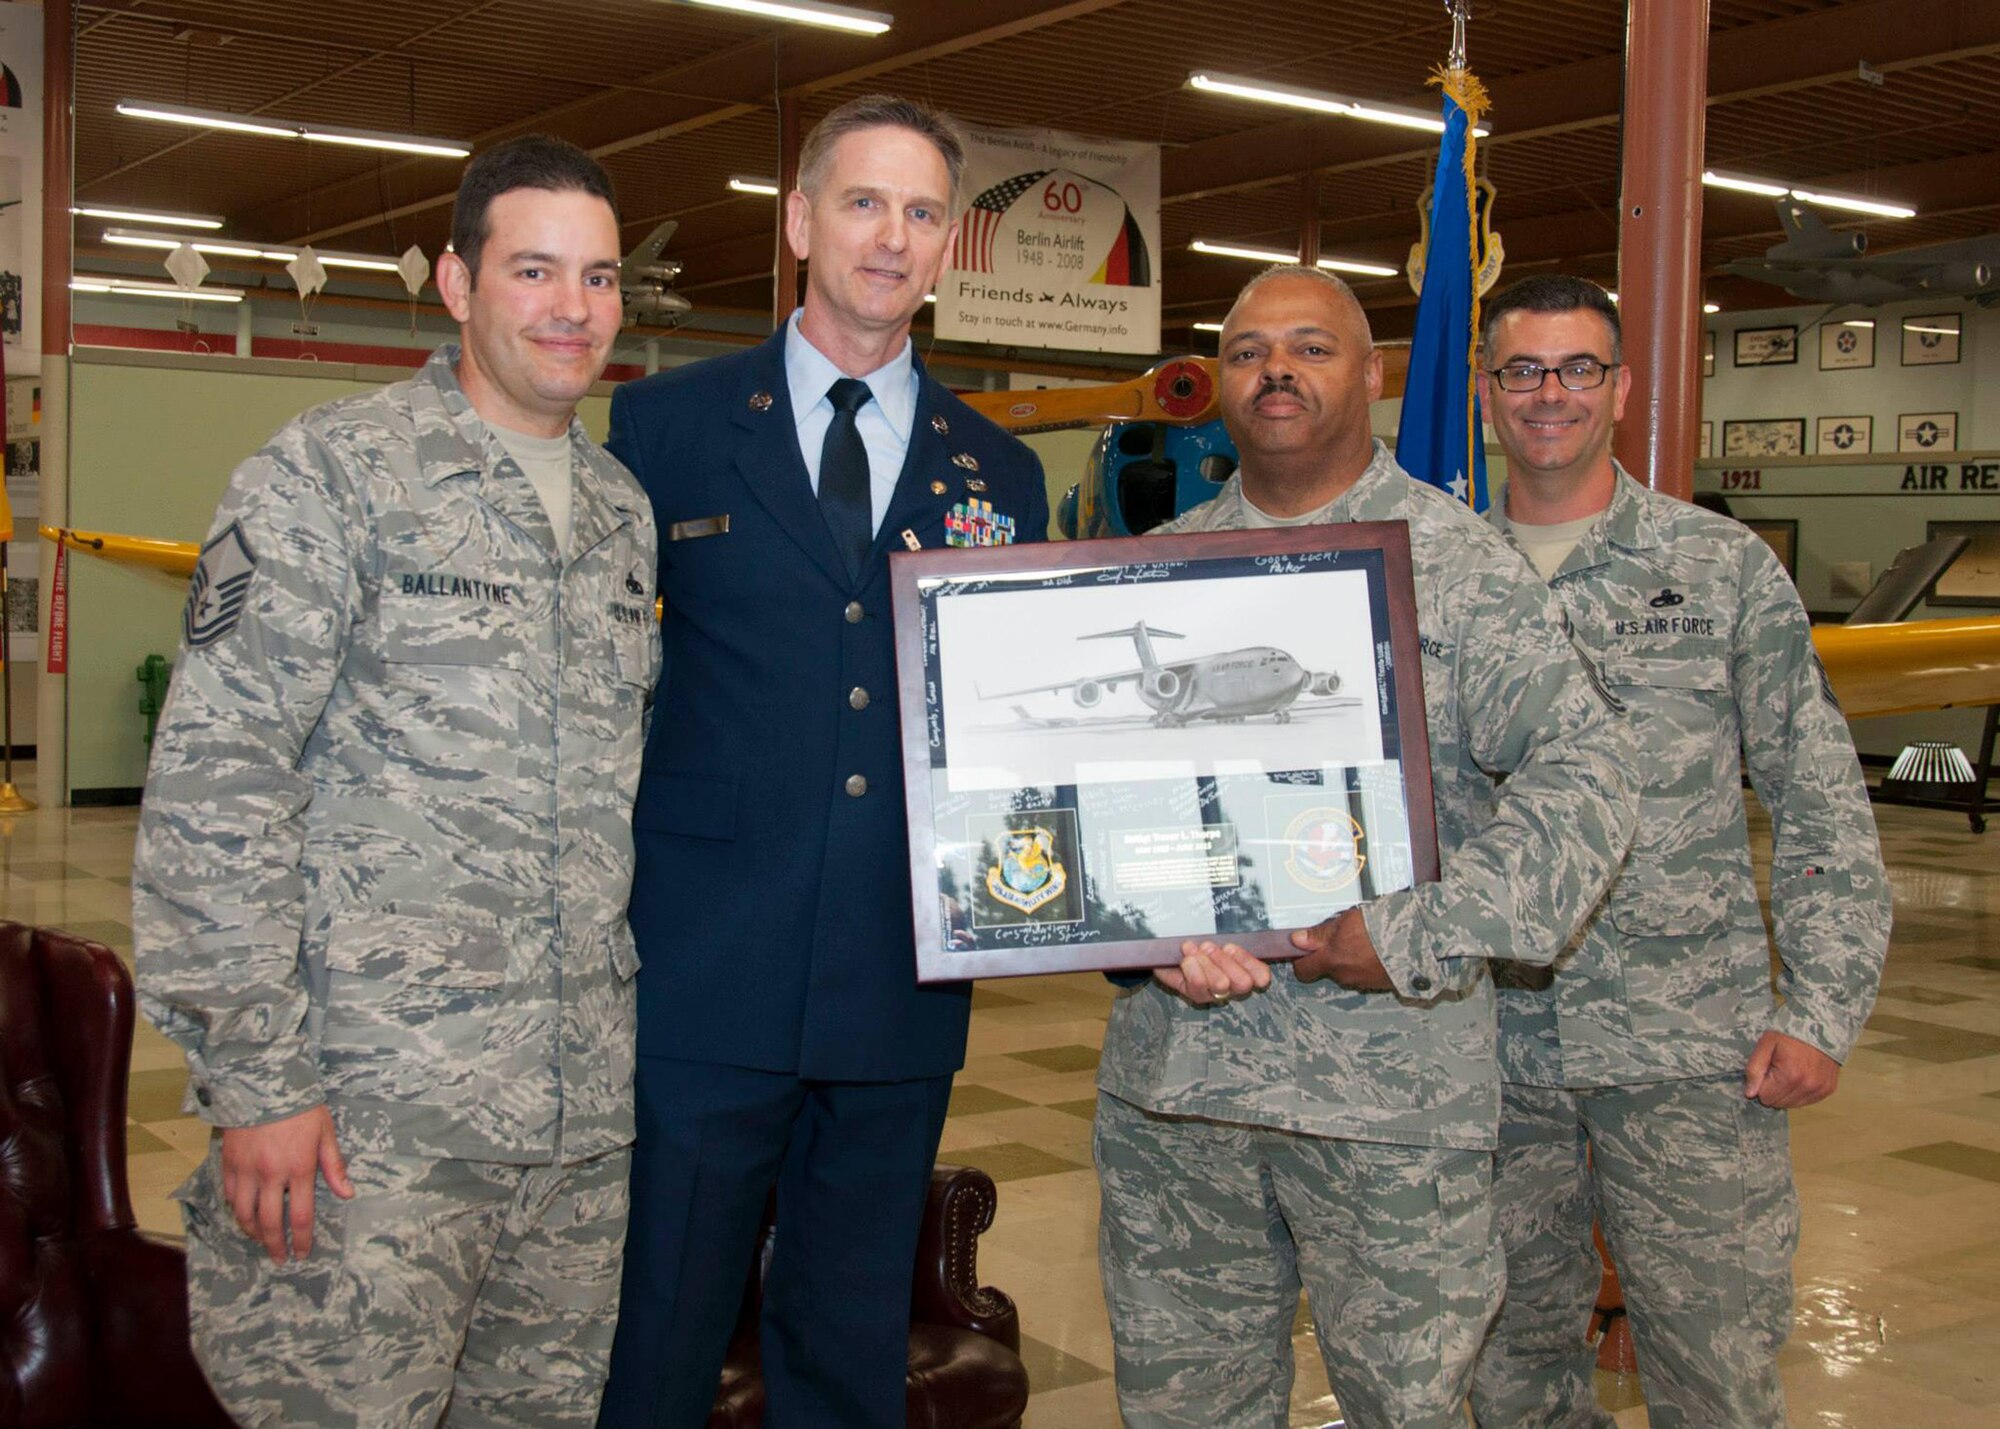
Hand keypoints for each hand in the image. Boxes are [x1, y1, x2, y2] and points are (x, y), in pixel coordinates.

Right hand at [219, 1104, 353, 1263]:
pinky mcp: (228, 1162)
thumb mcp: (325, 1132)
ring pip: (244, 1214)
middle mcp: (270, 1174)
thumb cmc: (301, 1107)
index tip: (301, 1253)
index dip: (300, 1239)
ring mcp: (246, 1170)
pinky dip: (236, 1210)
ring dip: (252, 1232)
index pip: (299, 1215)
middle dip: (274, 1245)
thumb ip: (334, 1166)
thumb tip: (348, 1194)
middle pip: (268, 1222)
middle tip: (279, 1258)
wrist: (264, 1083)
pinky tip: (243, 1215)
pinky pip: (229, 1195)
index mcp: (298, 1168)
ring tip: (261, 1240)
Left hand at [1154, 940, 1271, 1005]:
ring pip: (1222, 985)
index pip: (1261, 975)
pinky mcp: (1196, 996)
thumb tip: (1238, 916)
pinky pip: (1199, 987)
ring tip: (1194, 949)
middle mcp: (1233, 985)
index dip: (1250, 963)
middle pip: (1243, 982)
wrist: (1168, 950)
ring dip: (1207, 963)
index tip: (1230, 946)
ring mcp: (1216, 993)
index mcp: (1244, 968)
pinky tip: (1186, 959)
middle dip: (1225, 961)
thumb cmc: (1197, 940)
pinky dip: (1192, 969)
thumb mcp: (1214, 933)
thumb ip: (1226, 932)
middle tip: (1208, 946)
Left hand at [1289, 909, 1393, 990]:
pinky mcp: (1380, 983)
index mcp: (1332, 961)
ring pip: (1347, 970)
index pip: (1303, 970)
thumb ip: (1320, 934)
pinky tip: (1377, 948)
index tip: (1304, 947)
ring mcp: (1363, 982)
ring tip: (1364, 938)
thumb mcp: (1346, 921)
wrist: (1417, 942)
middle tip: (1341, 935)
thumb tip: (1296, 940)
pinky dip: (1366, 963)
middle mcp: (1345, 976)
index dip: (1301, 959)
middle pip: (1327, 969)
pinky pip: (1365, 973)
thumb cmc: (1379, 926)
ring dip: (1350, 958)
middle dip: (1330, 955)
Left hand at [1743, 1030, 1840, 1108]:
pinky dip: (1800, 1091)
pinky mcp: (1828, 1089)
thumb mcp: (1766, 1044)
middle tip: (1778, 1068)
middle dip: (1773, 1088)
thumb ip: (1755, 1069)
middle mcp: (1808, 1086)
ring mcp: (1820, 1089)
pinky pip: (1807, 1100)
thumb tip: (1750, 1093)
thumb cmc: (1791, 1032)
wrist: (1821, 1023)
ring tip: (1790, 1070)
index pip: (1766, 1097)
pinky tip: (1801, 1075)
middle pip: (1779, 1103)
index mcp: (1791, 1076)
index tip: (1767, 1069)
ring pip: (1793, 1104)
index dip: (1762, 1084)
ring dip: (1787, 1091)